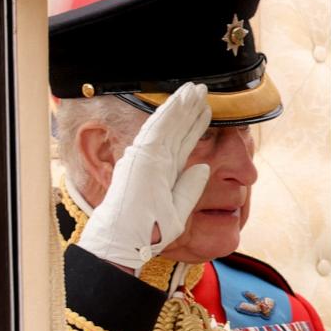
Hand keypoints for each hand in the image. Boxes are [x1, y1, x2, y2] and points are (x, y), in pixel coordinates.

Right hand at [78, 83, 211, 268]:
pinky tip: (181, 98)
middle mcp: (154, 162)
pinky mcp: (143, 156)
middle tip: (202, 90)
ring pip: (168, 124)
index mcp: (162, 173)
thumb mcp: (177, 212)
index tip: (205, 111)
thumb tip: (204, 169)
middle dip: (189, 110)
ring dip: (182, 105)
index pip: (182, 144)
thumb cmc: (147, 232)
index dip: (194, 126)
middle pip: (177, 130)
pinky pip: (159, 129)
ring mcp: (147, 157)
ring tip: (195, 89)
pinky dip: (170, 112)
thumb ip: (190, 189)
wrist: (124, 241)